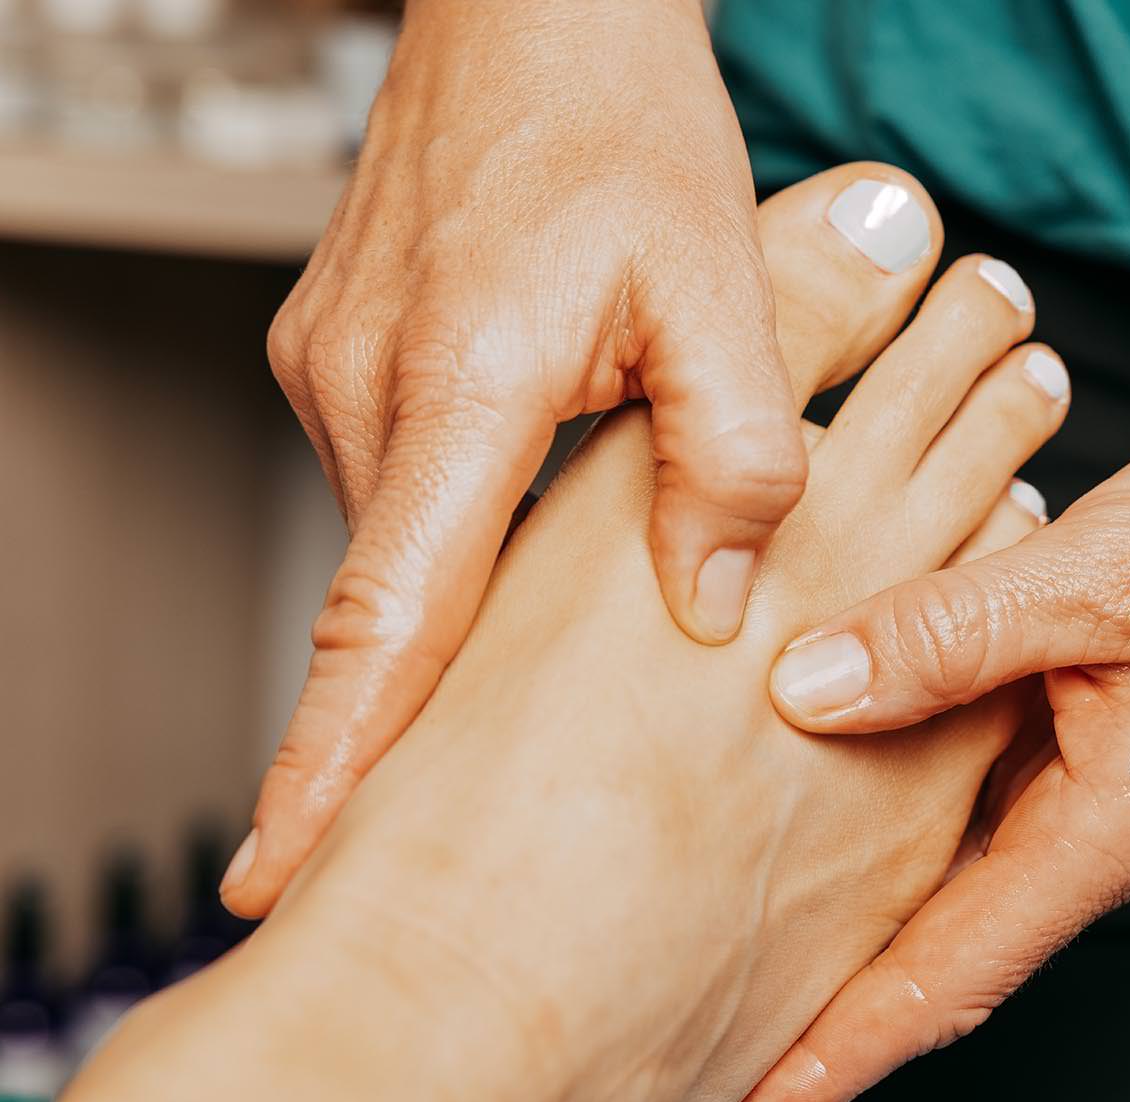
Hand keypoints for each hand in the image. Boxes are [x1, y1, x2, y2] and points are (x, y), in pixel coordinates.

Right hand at [227, 0, 800, 913]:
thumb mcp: (721, 281)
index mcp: (456, 382)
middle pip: (399, 605)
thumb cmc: (621, 121)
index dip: (336, 762)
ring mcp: (339, 372)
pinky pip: (411, 489)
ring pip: (414, 547)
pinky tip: (538, 554)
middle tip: (464, 844)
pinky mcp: (352, 360)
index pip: (385, 618)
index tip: (282, 874)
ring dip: (471, 618)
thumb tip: (709, 609)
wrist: (537, 10)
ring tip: (547, 693)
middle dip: (420, 730)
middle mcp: (363, 388)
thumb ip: (733, 453)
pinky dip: (467, 541)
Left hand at [702, 338, 1129, 1101]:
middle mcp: (1108, 832)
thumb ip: (952, 631)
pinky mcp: (1103, 737)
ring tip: (743, 944)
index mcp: (1118, 825)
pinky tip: (833, 793)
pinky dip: (901, 820)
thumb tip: (807, 690)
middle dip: (826, 1019)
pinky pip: (982, 803)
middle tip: (702, 1051)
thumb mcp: (1104, 569)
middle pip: (944, 956)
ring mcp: (1107, 789)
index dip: (837, 1055)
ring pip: (957, 878)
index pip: (950, 978)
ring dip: (857, 923)